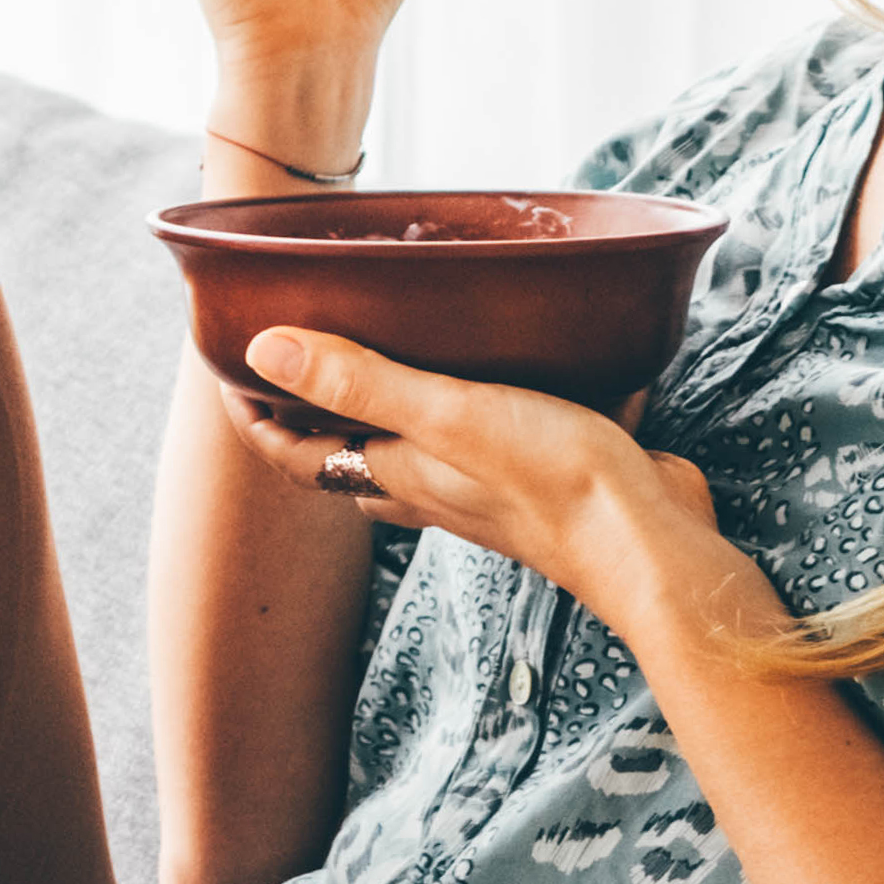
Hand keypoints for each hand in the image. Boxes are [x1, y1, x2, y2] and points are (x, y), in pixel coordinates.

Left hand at [225, 325, 783, 673]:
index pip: (298, 454)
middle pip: (347, 454)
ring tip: (386, 341)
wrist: (654, 542)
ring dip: (390, 405)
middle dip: (315, 410)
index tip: (230, 367)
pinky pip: (486, 434)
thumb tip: (263, 351)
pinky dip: (470, 400)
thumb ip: (361, 383)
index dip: (256, 416)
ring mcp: (485, 485)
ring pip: (414, 447)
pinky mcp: (541, 471)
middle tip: (299, 345)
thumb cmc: (551, 484)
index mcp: (395, 475)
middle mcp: (429, 487)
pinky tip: (497, 360)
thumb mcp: (447, 416)